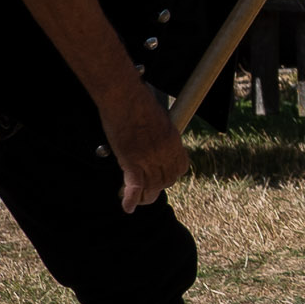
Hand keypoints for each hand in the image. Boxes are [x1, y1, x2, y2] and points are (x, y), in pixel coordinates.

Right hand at [102, 84, 190, 213]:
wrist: (125, 97)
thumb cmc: (139, 102)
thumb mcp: (159, 119)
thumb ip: (161, 134)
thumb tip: (156, 138)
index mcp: (174, 142)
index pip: (179, 169)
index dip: (170, 176)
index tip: (161, 177)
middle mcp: (165, 153)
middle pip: (166, 180)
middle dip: (157, 187)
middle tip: (145, 190)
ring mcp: (149, 158)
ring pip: (151, 186)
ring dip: (144, 195)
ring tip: (136, 199)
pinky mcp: (132, 161)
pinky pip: (135, 185)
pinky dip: (131, 198)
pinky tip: (128, 207)